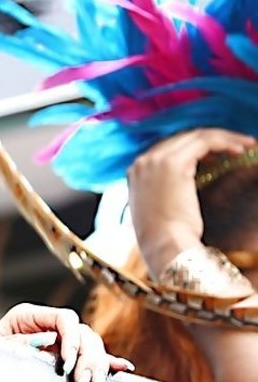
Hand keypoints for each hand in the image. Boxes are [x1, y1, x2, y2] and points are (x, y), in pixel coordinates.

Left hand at [0, 303, 134, 381]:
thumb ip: (19, 345)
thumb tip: (47, 340)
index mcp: (29, 316)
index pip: (65, 319)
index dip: (72, 340)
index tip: (68, 365)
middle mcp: (47, 326)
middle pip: (83, 333)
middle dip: (87, 359)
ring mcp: (58, 342)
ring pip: (91, 347)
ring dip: (96, 368)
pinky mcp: (64, 359)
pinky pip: (90, 358)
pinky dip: (106, 363)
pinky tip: (121, 368)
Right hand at [128, 128, 255, 275]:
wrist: (164, 245)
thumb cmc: (164, 236)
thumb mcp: (158, 209)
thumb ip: (163, 190)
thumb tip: (183, 184)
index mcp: (136, 172)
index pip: (168, 148)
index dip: (195, 148)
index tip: (217, 155)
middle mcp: (143, 161)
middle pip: (182, 138)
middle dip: (212, 139)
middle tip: (236, 146)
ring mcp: (156, 160)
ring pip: (196, 136)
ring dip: (223, 138)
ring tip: (244, 145)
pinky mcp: (174, 162)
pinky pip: (204, 142)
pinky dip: (224, 142)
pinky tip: (240, 150)